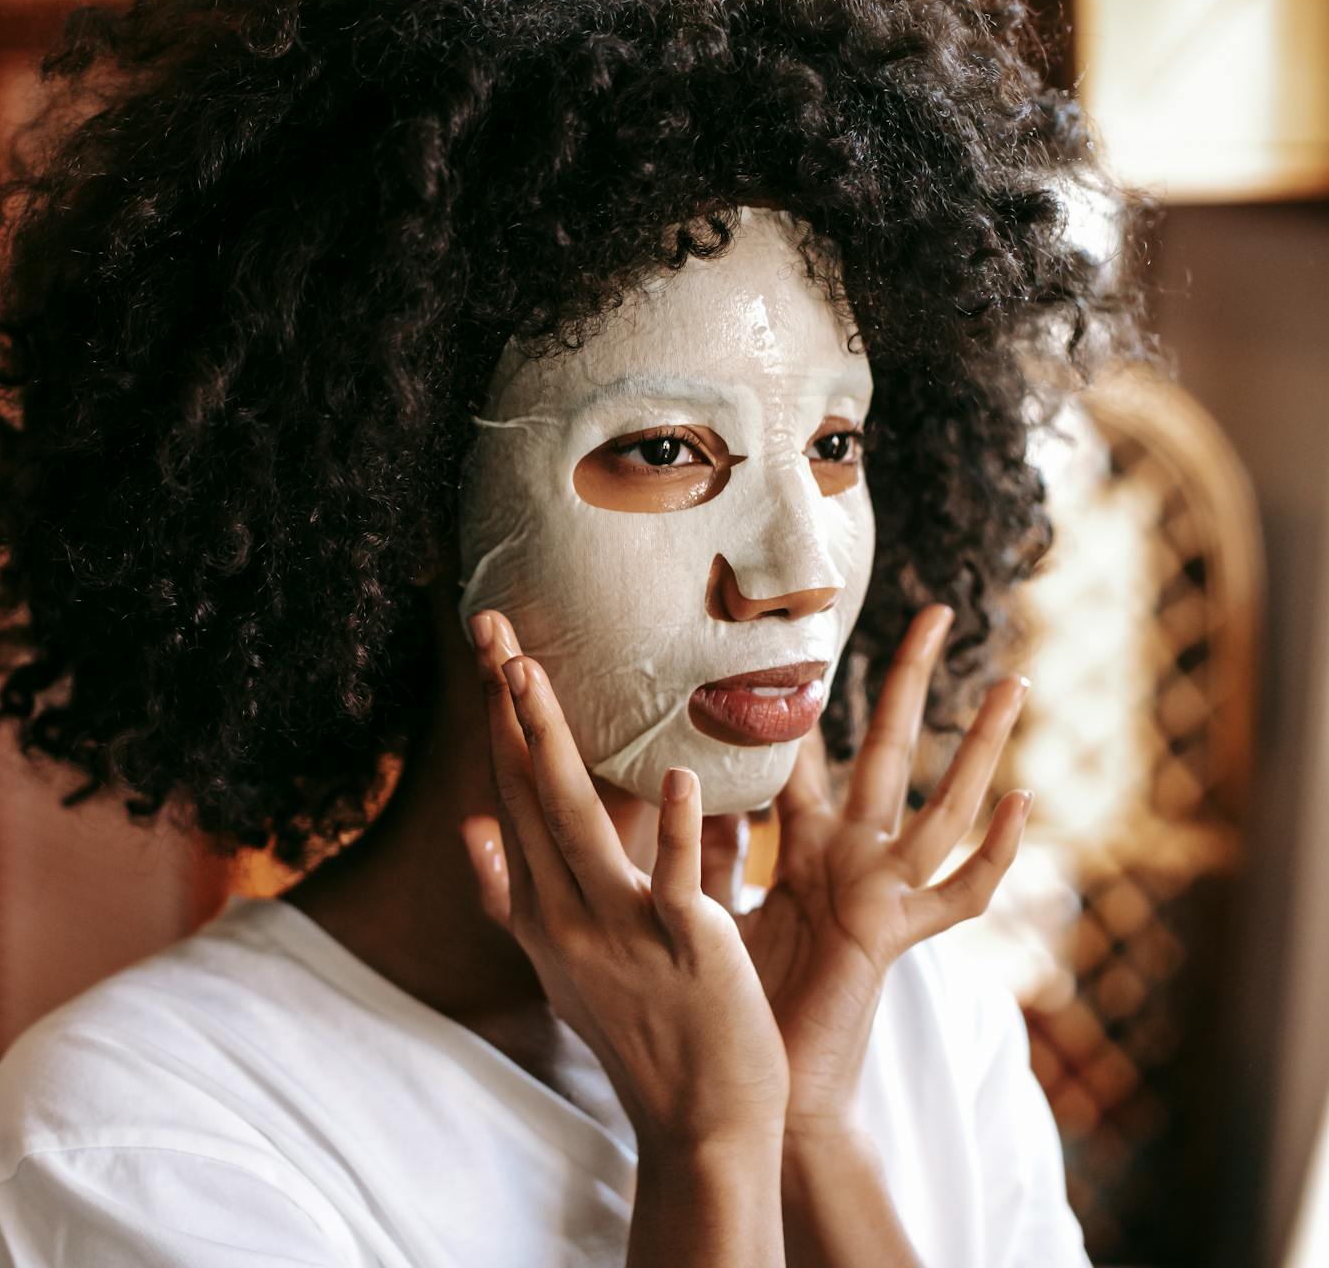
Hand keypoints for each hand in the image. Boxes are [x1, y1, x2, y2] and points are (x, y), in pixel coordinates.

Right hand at [461, 608, 788, 1153]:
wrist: (698, 1124)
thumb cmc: (640, 1037)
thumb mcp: (558, 966)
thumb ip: (512, 894)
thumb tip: (470, 829)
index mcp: (539, 913)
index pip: (507, 797)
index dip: (494, 724)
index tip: (484, 656)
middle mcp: (563, 916)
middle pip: (526, 792)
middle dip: (506, 708)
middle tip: (491, 627)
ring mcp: (619, 931)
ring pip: (573, 820)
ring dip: (548, 741)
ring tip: (528, 673)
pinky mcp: (685, 948)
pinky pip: (677, 880)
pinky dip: (677, 827)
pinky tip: (676, 775)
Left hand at [721, 604, 1031, 1139]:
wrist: (756, 1083)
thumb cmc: (731, 995)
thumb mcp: (708, 896)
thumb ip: (708, 840)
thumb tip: (669, 774)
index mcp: (802, 843)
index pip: (806, 745)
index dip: (807, 688)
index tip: (809, 623)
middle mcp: (849, 856)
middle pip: (886, 749)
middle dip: (909, 681)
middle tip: (938, 610)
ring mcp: (881, 893)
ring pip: (941, 805)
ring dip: (979, 747)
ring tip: (1014, 685)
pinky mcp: (895, 937)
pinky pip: (960, 894)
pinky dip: (997, 854)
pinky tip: (1024, 802)